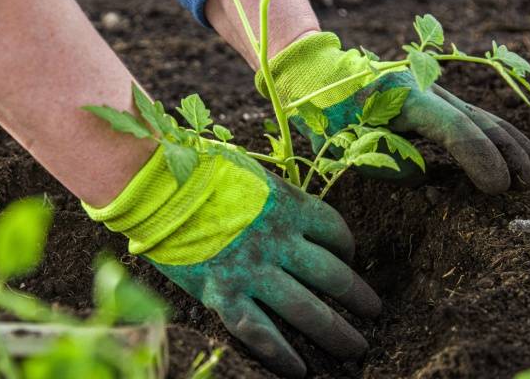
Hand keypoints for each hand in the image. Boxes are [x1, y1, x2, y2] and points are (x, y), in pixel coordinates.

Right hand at [84, 147, 380, 377]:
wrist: (155, 185)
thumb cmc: (200, 171)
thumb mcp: (251, 174)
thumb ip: (276, 195)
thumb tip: (291, 210)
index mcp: (289, 206)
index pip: (335, 231)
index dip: (348, 248)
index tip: (348, 258)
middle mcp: (279, 242)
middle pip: (332, 276)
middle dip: (359, 297)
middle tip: (375, 313)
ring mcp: (253, 271)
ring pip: (306, 310)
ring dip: (337, 332)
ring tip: (356, 348)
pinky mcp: (223, 294)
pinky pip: (261, 332)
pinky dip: (283, 355)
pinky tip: (301, 371)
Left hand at [257, 32, 529, 194]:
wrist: (320, 77)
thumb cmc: (327, 115)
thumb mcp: (345, 145)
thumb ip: (386, 164)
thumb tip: (423, 177)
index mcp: (405, 99)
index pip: (455, 130)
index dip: (480, 159)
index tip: (497, 188)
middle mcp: (427, 90)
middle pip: (478, 120)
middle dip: (506, 153)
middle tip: (525, 185)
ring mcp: (432, 91)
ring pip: (481, 115)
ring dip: (509, 142)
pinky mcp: (433, 98)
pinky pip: (471, 116)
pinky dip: (495, 134)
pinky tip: (514, 150)